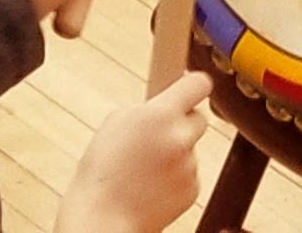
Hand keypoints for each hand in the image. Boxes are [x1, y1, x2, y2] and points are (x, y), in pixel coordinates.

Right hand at [59, 75, 212, 232]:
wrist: (104, 218)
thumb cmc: (103, 171)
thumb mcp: (116, 124)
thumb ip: (146, 110)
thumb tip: (165, 103)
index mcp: (160, 115)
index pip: (198, 84)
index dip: (195, 83)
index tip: (191, 85)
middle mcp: (180, 137)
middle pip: (199, 118)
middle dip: (183, 122)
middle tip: (159, 132)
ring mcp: (189, 165)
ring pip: (190, 148)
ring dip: (175, 153)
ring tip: (144, 168)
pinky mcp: (193, 189)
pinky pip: (189, 173)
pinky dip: (175, 177)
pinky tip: (151, 185)